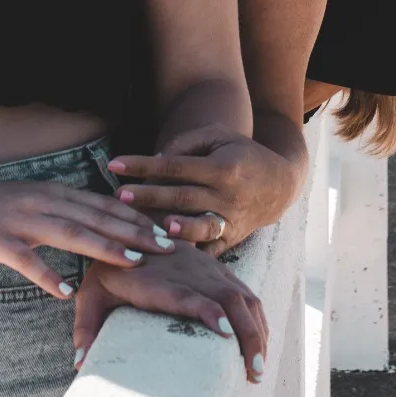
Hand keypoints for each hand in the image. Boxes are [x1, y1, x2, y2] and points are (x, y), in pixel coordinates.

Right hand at [0, 178, 174, 296]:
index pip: (104, 204)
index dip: (136, 217)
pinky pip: (26, 260)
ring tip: (132, 262)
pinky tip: (65, 292)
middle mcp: (44, 202)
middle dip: (133, 231)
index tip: (165, 229)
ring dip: (103, 247)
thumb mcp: (35, 201)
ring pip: (70, 233)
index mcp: (54, 193)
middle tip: (165, 246)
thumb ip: (65, 210)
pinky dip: (47, 275)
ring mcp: (21, 222)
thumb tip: (101, 223)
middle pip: (96, 217)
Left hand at [71, 244, 268, 381]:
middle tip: (252, 372)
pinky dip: (256, 318)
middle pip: (226, 298)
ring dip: (255, 330)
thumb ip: (85, 326)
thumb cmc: (108, 269)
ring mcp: (206, 269)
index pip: (185, 294)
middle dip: (246, 333)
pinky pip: (245, 292)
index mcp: (157, 280)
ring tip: (258, 368)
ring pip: (242, 296)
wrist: (126, 227)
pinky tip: (259, 343)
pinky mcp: (216, 270)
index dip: (207, 309)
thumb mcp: (90, 294)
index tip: (225, 333)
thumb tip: (80, 362)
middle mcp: (188, 271)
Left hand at [110, 127, 303, 251]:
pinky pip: (210, 251)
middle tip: (118, 196)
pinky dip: (191, 256)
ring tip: (152, 228)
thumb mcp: (220, 137)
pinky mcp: (232, 240)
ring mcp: (231, 220)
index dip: (143, 165)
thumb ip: (188, 144)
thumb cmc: (242, 155)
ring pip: (199, 228)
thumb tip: (156, 161)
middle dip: (149, 196)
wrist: (281, 185)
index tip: (114, 164)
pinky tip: (167, 259)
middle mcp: (226, 195)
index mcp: (221, 167)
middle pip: (182, 196)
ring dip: (175, 229)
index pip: (175, 165)